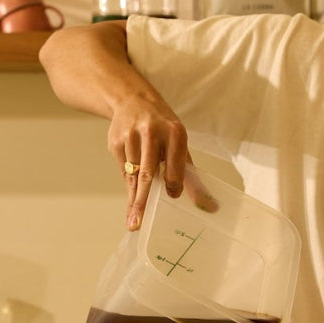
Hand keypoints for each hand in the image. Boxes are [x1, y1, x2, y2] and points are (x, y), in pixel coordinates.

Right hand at [107, 93, 188, 229]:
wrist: (133, 99)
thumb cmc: (163, 127)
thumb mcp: (180, 142)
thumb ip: (190, 173)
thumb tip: (208, 205)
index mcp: (174, 132)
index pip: (174, 164)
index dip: (174, 182)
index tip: (173, 196)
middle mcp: (151, 133)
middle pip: (148, 172)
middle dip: (143, 200)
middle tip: (139, 222)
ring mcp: (130, 136)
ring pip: (132, 175)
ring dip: (134, 200)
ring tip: (134, 220)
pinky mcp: (115, 142)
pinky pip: (123, 171)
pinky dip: (129, 185)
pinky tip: (132, 196)